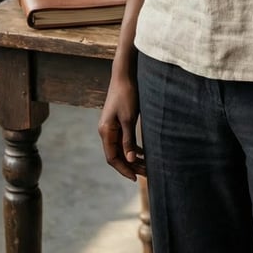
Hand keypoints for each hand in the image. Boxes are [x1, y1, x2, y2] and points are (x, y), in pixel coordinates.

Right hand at [98, 66, 145, 180]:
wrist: (125, 74)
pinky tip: (143, 153)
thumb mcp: (129, 118)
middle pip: (117, 155)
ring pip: (121, 148)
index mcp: (106, 131)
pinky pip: (124, 140)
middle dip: (130, 166)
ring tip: (147, 166)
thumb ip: (128, 140)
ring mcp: (111, 126)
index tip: (135, 178)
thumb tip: (130, 160)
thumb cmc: (127, 94)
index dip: (124, 169)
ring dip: (132, 158)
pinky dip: (133, 148)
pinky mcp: (118, 121)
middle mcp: (106, 131)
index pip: (112, 158)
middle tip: (146, 174)